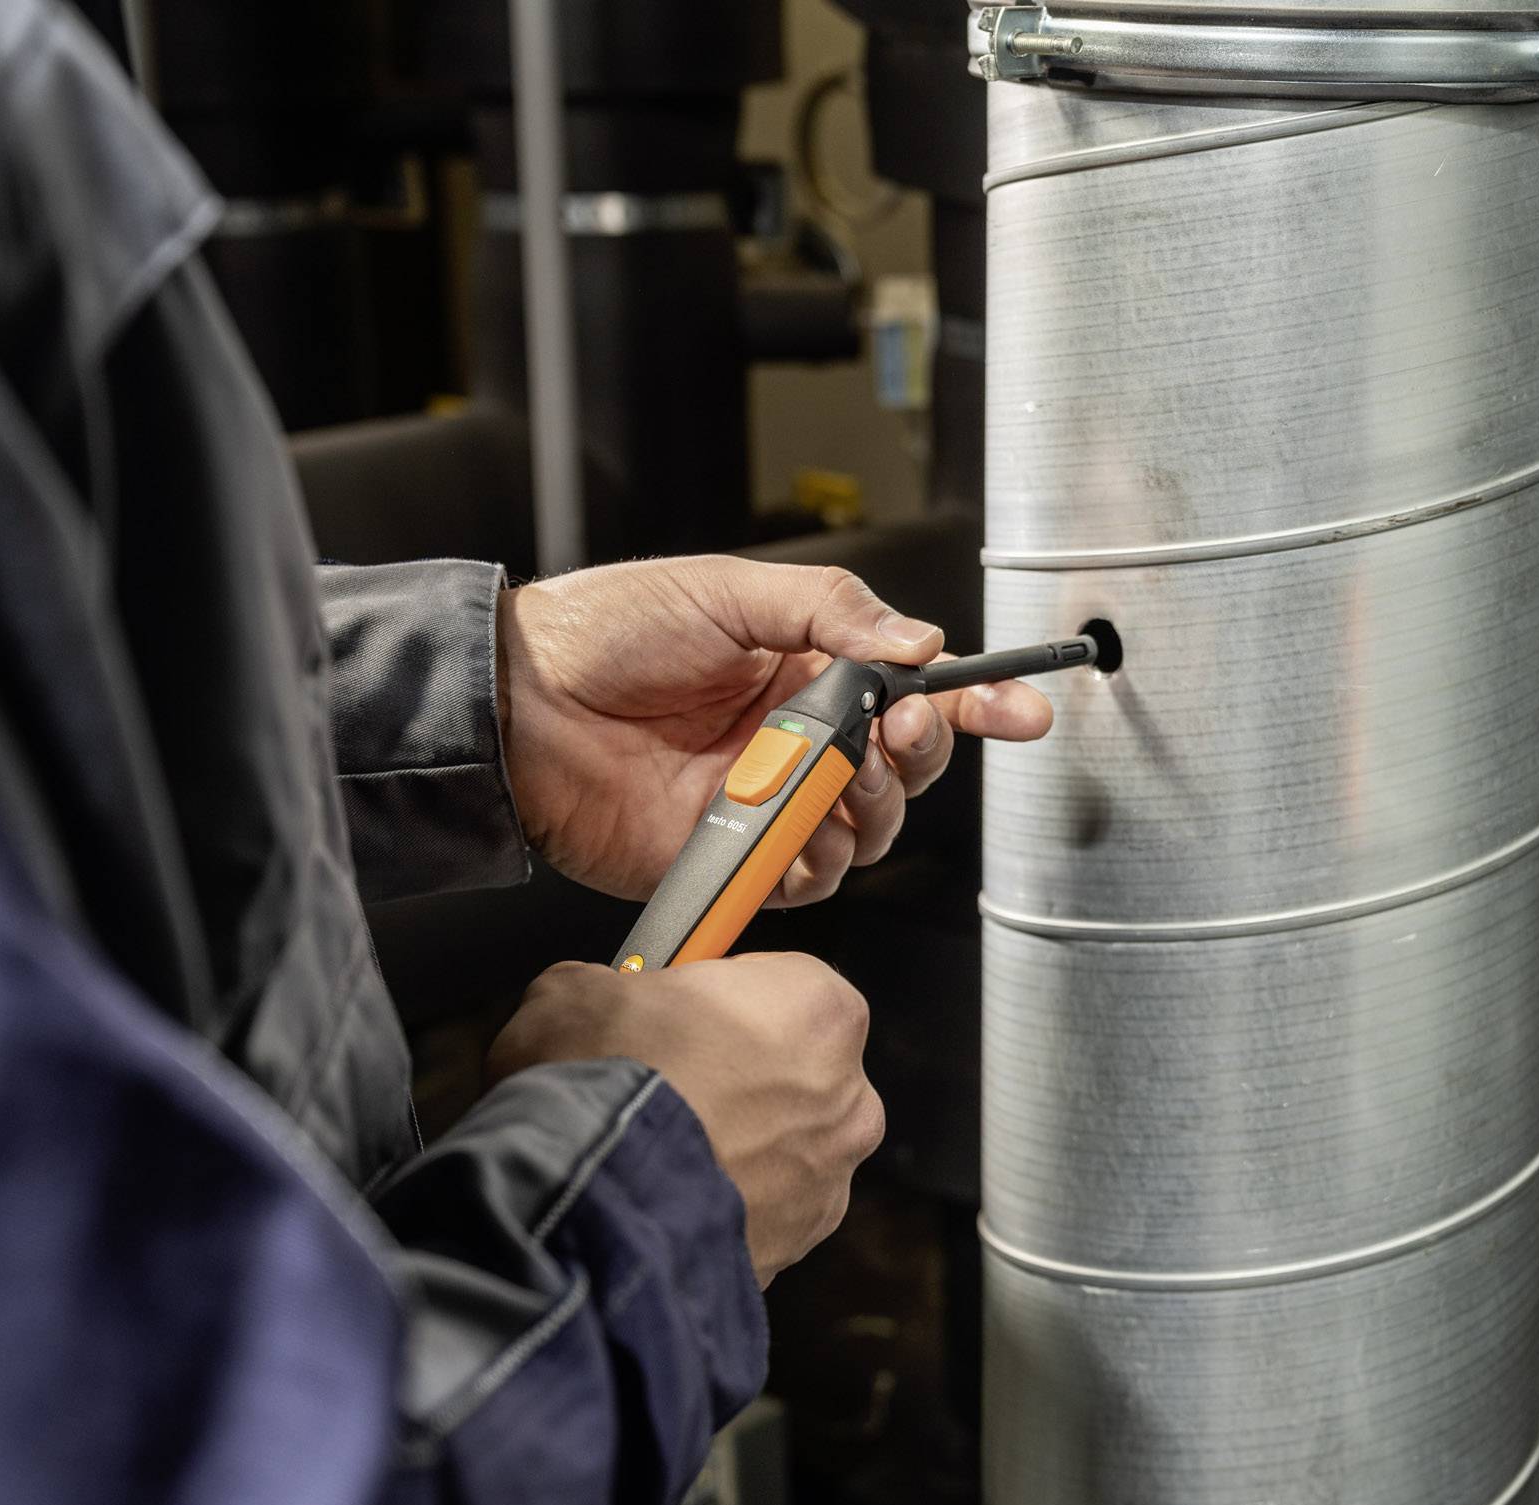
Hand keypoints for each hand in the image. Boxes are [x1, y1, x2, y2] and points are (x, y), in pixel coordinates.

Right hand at [486, 957, 881, 1285]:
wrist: (590, 1200)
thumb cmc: (606, 1079)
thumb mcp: (578, 992)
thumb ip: (615, 991)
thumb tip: (597, 1005)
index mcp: (821, 1010)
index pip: (788, 986)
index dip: (728, 1001)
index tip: (682, 1016)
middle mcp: (850, 1097)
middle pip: (800, 1073)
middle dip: (744, 1080)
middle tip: (670, 1086)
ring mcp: (830, 1182)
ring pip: (788, 1152)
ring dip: (740, 1151)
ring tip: (661, 1155)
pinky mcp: (800, 1248)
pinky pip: (766, 1215)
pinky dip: (727, 1209)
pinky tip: (667, 1202)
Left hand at [497, 555, 1053, 903]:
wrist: (518, 705)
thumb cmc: (605, 633)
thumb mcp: (727, 590)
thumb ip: (830, 611)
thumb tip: (916, 640)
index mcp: (804, 671)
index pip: (912, 691)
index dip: (975, 702)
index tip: (1020, 709)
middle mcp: (797, 741)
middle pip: (907, 768)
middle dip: (924, 752)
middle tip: (898, 729)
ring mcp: (769, 804)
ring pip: (870, 830)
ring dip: (875, 806)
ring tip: (834, 775)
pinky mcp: (734, 859)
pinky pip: (809, 879)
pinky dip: (820, 860)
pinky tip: (798, 829)